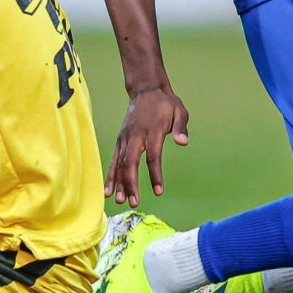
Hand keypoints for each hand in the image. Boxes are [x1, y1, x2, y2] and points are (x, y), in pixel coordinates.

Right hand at [104, 84, 189, 206]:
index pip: (153, 156)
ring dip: (119, 182)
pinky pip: (114, 160)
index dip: (155, 174)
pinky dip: (110, 175)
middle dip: (130, 183)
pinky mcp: (120, 140)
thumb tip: (184, 142)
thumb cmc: (165, 103)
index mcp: (151, 130)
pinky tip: (109, 191)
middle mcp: (135, 135)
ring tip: (120, 200)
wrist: (146, 89)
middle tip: (134, 203)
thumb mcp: (179, 111)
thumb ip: (181, 127)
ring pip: (119, 163)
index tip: (159, 191)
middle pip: (130, 162)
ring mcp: (125, 138)